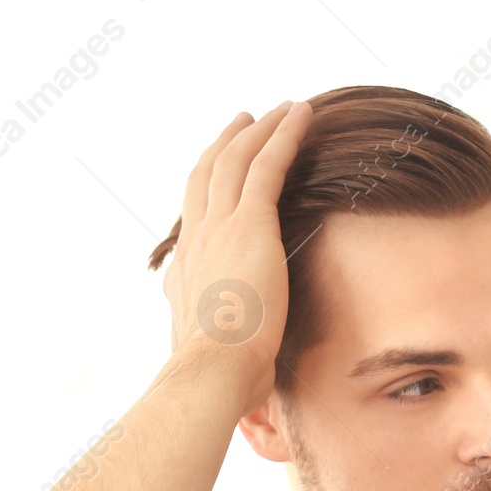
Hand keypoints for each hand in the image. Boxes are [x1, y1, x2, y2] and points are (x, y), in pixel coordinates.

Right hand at [162, 100, 312, 417]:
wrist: (212, 373)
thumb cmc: (219, 380)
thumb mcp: (218, 358)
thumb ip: (226, 350)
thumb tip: (238, 373)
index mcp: (187, 272)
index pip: (195, 217)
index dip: (207, 188)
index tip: (220, 170)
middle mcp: (197, 241)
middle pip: (208, 175)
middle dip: (227, 144)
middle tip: (245, 120)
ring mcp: (219, 228)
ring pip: (237, 161)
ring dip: (260, 130)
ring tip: (282, 110)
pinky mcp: (249, 224)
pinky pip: (267, 164)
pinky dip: (284, 135)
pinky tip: (303, 115)